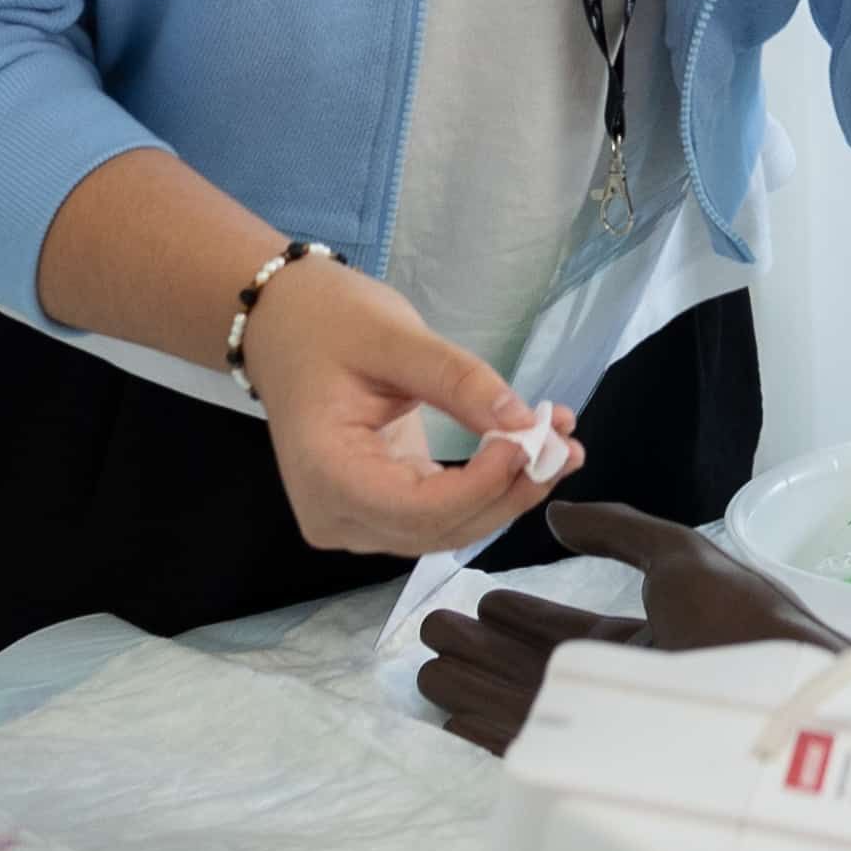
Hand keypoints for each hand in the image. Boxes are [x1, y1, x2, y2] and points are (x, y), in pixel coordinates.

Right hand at [237, 253, 581, 559]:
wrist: (284, 324)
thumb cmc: (327, 322)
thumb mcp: (395, 337)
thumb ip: (459, 382)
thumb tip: (524, 422)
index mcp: (325, 474)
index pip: (417, 509)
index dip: (481, 486)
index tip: (530, 440)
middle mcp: (335, 514)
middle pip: (438, 528)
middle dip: (508, 493)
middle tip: (566, 446)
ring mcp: (354, 519)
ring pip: (446, 529)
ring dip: (506, 495)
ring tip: (561, 447)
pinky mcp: (377, 509)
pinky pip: (439, 513)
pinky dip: (486, 489)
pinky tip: (528, 454)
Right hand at [416, 500, 839, 753]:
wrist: (780, 696)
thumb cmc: (738, 618)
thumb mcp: (679, 555)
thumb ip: (617, 532)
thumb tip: (560, 512)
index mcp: (655, 640)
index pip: (575, 633)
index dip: (528, 617)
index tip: (484, 602)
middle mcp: (628, 687)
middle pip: (540, 668)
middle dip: (485, 651)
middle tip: (434, 633)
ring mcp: (613, 728)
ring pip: (527, 704)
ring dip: (475, 686)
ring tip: (425, 669)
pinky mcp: (599, 764)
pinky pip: (533, 744)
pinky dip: (488, 729)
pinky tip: (453, 715)